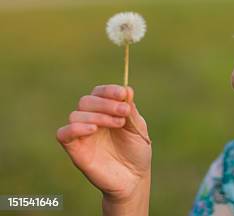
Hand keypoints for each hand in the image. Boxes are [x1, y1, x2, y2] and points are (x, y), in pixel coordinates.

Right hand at [56, 85, 151, 202]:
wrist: (134, 178)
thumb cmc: (136, 151)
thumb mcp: (137, 128)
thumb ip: (130, 110)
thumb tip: (127, 89)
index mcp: (106, 110)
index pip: (99, 92)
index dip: (109, 90)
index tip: (123, 94)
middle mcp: (91, 119)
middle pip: (86, 101)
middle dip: (106, 103)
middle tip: (124, 112)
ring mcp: (82, 134)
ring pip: (76, 114)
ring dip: (97, 115)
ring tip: (118, 124)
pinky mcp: (74, 149)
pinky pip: (63, 134)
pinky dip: (75, 128)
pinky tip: (93, 129)